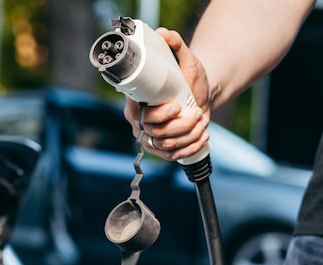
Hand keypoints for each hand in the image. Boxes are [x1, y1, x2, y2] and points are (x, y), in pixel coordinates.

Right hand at [124, 28, 211, 160]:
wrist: (200, 92)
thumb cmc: (189, 76)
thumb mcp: (185, 58)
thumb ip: (174, 44)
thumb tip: (164, 33)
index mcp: (136, 100)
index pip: (140, 115)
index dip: (159, 115)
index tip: (177, 106)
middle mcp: (139, 121)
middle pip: (156, 132)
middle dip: (181, 125)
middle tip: (197, 113)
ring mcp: (149, 136)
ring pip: (166, 146)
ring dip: (189, 135)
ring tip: (202, 122)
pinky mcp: (161, 149)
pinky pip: (172, 156)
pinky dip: (190, 148)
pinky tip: (202, 137)